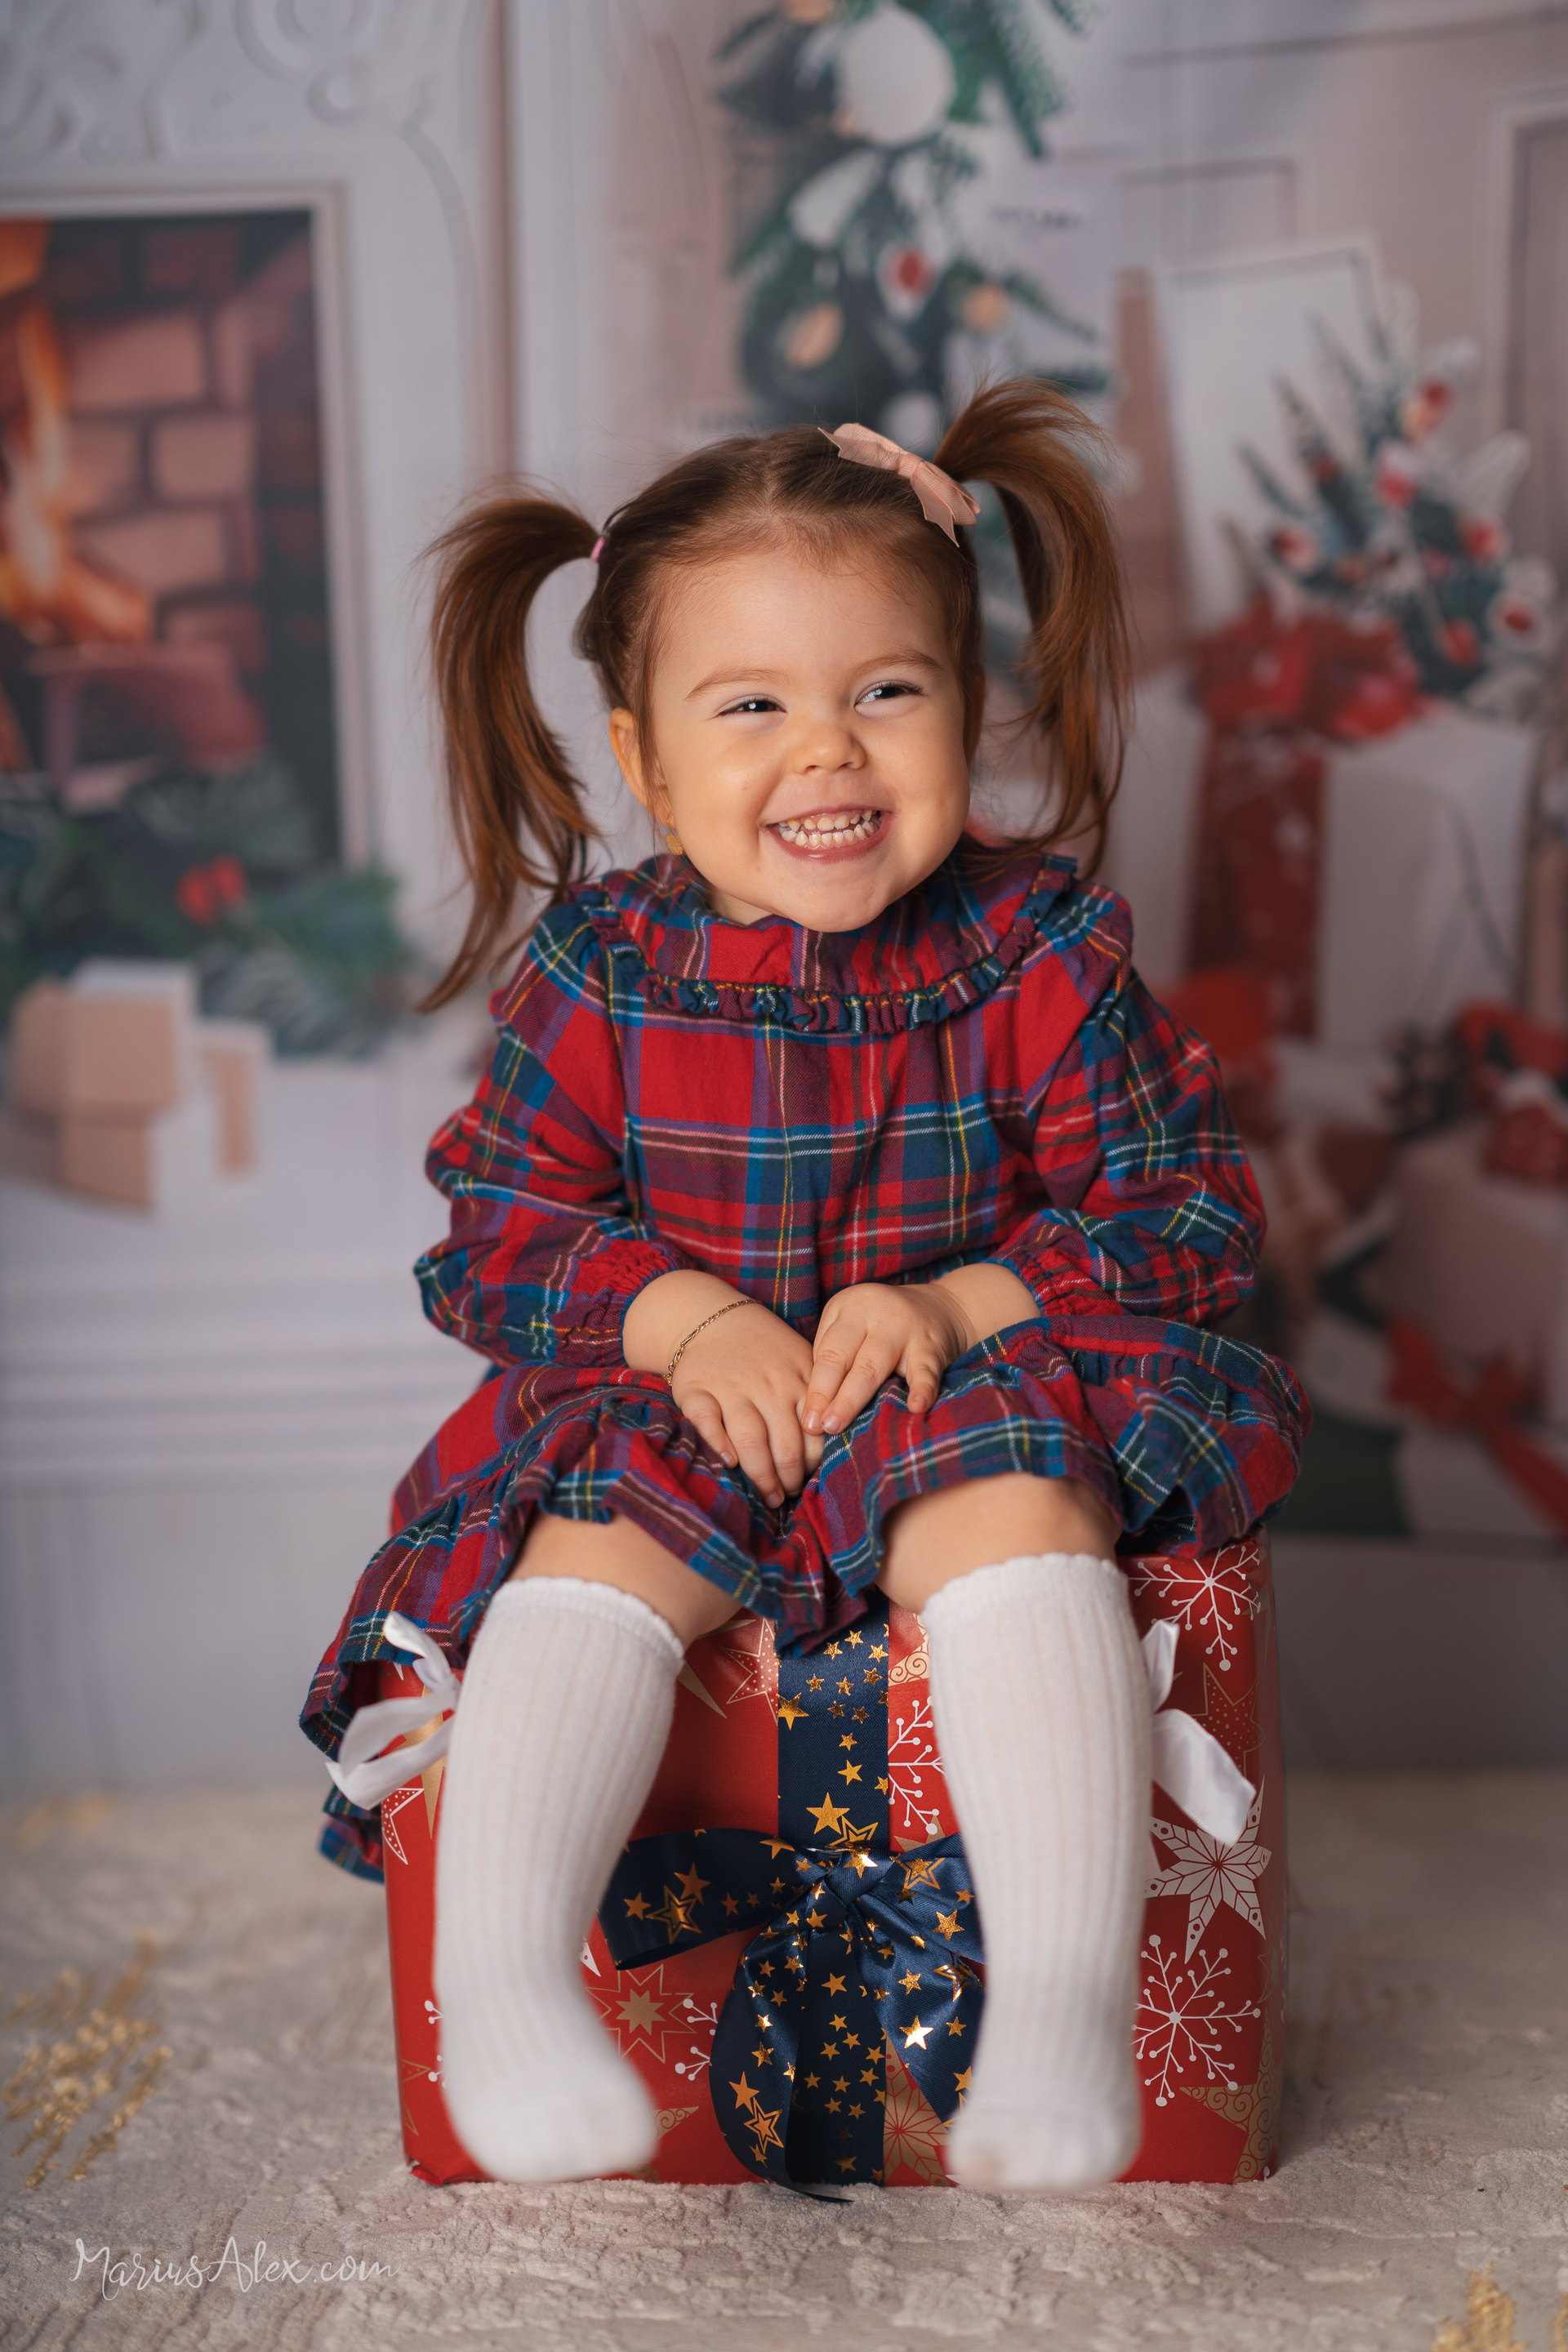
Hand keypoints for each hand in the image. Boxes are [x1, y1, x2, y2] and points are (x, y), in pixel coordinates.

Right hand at [671, 1305, 823, 1507]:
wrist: (712, 1318)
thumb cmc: (764, 1349)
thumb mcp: (798, 1360)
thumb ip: (814, 1397)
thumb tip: (828, 1450)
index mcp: (798, 1377)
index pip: (813, 1432)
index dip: (814, 1464)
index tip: (810, 1483)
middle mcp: (767, 1384)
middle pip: (784, 1444)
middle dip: (789, 1479)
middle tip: (788, 1497)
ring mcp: (731, 1386)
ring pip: (750, 1439)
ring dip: (761, 1475)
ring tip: (769, 1497)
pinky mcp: (696, 1389)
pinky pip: (708, 1421)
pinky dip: (718, 1443)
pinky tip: (729, 1463)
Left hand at [801, 1282, 973, 1434]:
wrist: (941, 1308)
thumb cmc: (884, 1328)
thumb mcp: (854, 1327)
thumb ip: (835, 1358)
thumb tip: (815, 1410)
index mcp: (847, 1308)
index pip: (826, 1353)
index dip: (815, 1389)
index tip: (807, 1422)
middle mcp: (872, 1312)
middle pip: (844, 1358)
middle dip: (828, 1395)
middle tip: (818, 1427)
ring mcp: (904, 1326)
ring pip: (873, 1365)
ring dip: (853, 1398)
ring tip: (839, 1423)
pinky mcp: (932, 1345)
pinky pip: (925, 1370)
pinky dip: (922, 1388)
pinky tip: (916, 1407)